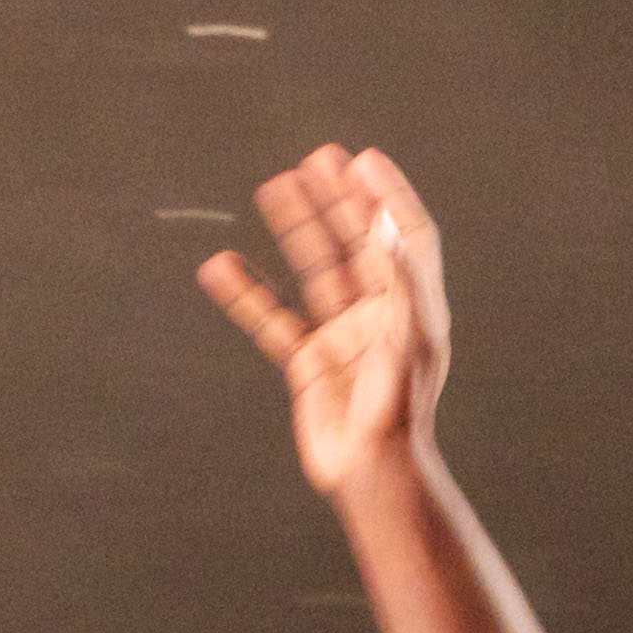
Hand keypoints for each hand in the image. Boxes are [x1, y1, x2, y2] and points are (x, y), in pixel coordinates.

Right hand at [198, 144, 448, 498]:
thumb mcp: (407, 338)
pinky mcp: (309, 364)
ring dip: (297, 228)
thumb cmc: (399, 410)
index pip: (407, 237)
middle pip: (358, 243)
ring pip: (315, 270)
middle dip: (339, 200)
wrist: (372, 474)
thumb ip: (400, 279)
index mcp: (412, 308)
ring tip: (274, 186)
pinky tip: (220, 265)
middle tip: (318, 158)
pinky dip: (247, 293)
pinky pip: (273, 319)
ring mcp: (343, 338)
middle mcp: (380, 317)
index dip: (390, 196)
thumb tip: (387, 223)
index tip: (364, 160)